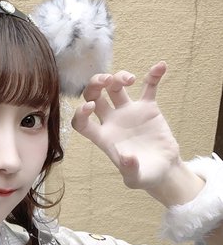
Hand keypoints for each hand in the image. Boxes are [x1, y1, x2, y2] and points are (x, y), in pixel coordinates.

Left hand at [71, 62, 181, 190]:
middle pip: (94, 96)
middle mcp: (112, 121)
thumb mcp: (136, 178)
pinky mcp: (147, 108)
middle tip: (106, 80)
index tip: (90, 107)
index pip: (82, 122)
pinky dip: (154, 76)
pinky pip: (149, 87)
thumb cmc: (144, 176)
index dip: (81, 113)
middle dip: (95, 85)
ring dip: (119, 77)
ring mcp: (129, 112)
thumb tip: (127, 157)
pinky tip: (160, 66)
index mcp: (103, 138)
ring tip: (130, 79)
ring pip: (116, 87)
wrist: (163, 170)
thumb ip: (130, 169)